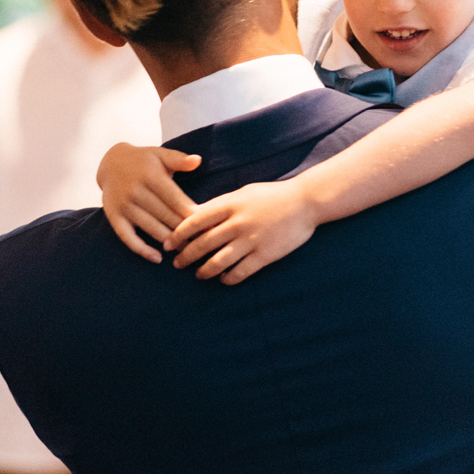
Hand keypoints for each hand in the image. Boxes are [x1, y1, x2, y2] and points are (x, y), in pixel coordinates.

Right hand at [97, 143, 200, 262]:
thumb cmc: (144, 160)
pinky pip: (127, 237)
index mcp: (150, 175)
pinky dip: (142, 249)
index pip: (176, 199)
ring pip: (150, 228)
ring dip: (169, 242)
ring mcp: (123, 205)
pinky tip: (157, 258)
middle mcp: (135, 191)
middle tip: (202, 243)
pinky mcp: (113, 216)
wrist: (111, 163)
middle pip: (165, 216)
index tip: (208, 226)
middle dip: (185, 231)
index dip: (192, 214)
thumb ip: (179, 159)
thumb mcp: (160, 154)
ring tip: (187, 253)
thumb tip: (198, 160)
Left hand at [164, 179, 318, 284]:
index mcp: (230, 204)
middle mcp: (237, 223)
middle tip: (177, 263)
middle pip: (203, 243)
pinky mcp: (265, 255)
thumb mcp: (243, 193)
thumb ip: (220, 204)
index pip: (195, 221)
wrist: (305, 202)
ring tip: (199, 274)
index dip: (178, 234)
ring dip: (204, 271)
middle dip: (186, 256)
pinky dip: (228, 279)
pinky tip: (223, 280)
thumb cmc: (272, 195)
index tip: (168, 244)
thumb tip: (196, 215)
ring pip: (218, 262)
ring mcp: (251, 240)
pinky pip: (240, 272)